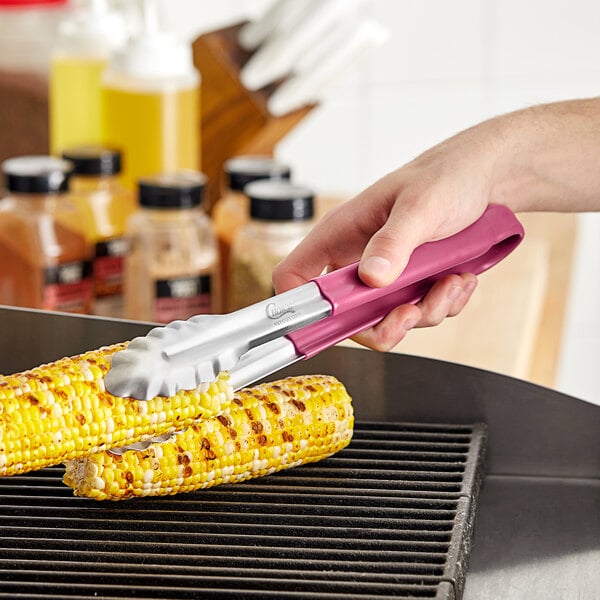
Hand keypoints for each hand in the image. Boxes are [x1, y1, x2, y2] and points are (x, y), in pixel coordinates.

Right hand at [273, 122, 495, 349]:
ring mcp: (384, 275)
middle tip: (411, 314)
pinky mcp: (410, 284)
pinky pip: (418, 313)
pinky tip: (459, 278)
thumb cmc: (445, 176)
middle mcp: (355, 259)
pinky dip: (443, 304)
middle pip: (344, 317)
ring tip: (451, 282)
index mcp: (339, 234)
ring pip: (387, 320)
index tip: (331, 322)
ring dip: (425, 312)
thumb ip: (394, 241)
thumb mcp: (420, 205)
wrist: (486, 179)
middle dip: (382, 325)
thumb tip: (371, 278)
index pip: (295, 277)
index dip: (300, 306)